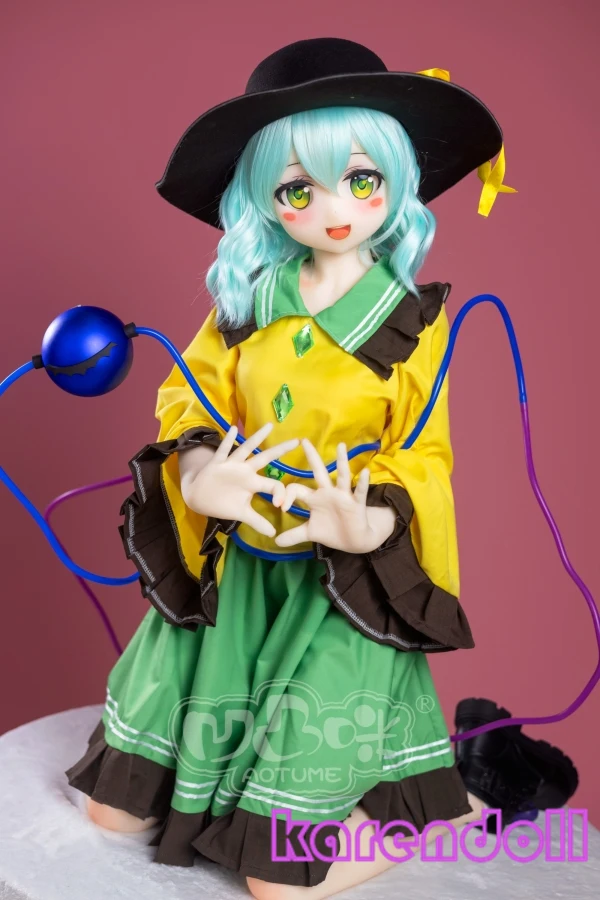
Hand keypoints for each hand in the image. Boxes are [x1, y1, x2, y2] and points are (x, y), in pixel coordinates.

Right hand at [181, 422, 298, 536]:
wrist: (199, 498)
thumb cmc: (223, 503)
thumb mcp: (242, 514)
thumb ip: (257, 522)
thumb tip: (273, 535)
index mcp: (253, 484)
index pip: (272, 484)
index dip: (279, 493)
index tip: (281, 505)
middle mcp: (245, 471)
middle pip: (265, 458)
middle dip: (280, 450)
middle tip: (297, 441)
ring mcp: (232, 466)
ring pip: (246, 449)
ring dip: (257, 438)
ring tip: (269, 426)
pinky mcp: (217, 464)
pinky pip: (223, 451)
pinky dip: (228, 441)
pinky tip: (233, 429)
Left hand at [274, 439, 395, 552]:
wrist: (354, 541)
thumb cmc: (331, 531)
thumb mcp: (310, 533)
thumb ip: (293, 535)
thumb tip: (275, 541)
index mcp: (314, 498)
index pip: (296, 489)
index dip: (286, 496)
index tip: (281, 507)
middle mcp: (328, 492)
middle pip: (318, 472)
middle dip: (312, 457)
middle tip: (304, 441)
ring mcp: (343, 496)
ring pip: (342, 476)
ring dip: (342, 462)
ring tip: (341, 446)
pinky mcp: (357, 503)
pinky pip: (360, 491)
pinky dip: (362, 482)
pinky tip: (365, 472)